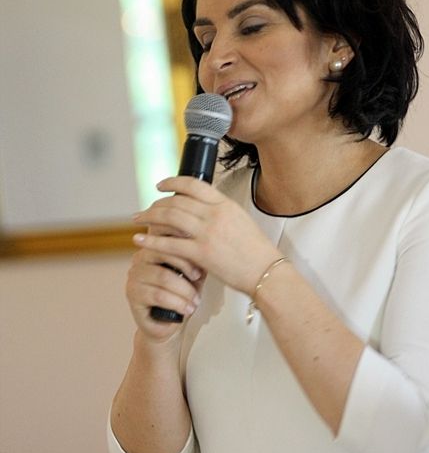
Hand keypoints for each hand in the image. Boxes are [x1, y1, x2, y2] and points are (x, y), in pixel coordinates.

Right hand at [126, 222, 205, 340]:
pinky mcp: (132, 295)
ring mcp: (134, 276)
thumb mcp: (193, 274)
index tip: (198, 240)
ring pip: (164, 276)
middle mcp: (140, 258)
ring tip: (195, 301)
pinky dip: (178, 303)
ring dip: (185, 290)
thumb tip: (209, 243)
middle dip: (186, 264)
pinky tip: (187, 309)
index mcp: (154, 246)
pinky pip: (158, 295)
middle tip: (198, 277)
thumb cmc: (182, 296)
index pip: (162, 231)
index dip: (179, 232)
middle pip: (163, 251)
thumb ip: (196, 258)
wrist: (167, 325)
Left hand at [132, 176, 278, 296]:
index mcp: (225, 204)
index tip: (161, 185)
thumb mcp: (241, 220)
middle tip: (146, 209)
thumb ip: (221, 212)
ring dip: (149, 218)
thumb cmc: (256, 250)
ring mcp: (207, 233)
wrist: (266, 271)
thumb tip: (202, 209)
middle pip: (176, 201)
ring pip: (169, 218)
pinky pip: (169, 245)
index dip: (173, 182)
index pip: (193, 184)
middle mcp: (215, 214)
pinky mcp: (202, 253)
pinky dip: (151, 242)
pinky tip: (140, 242)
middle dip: (156, 204)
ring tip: (138, 220)